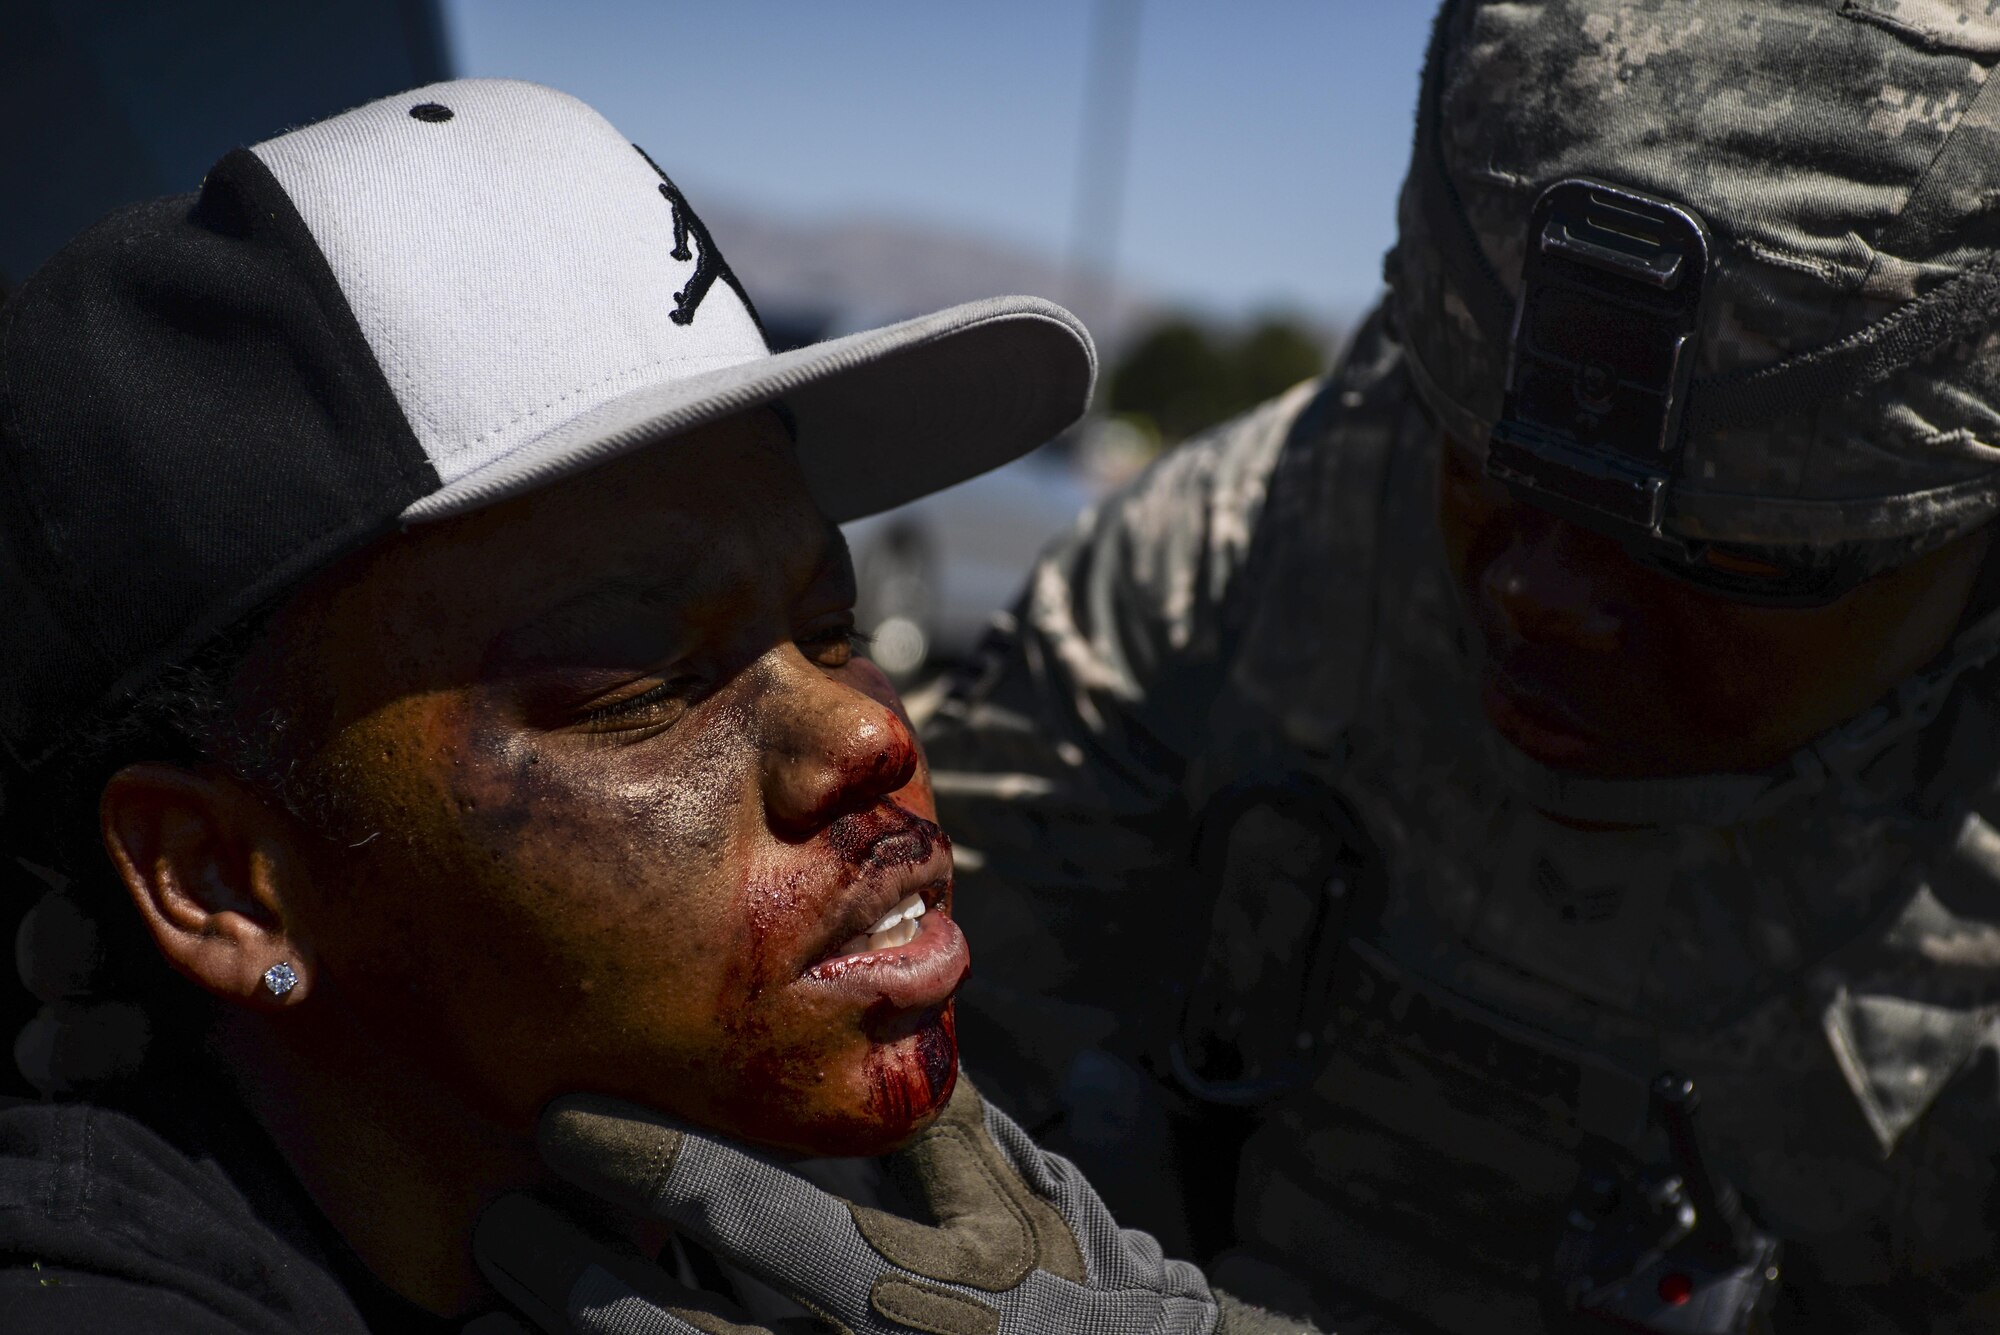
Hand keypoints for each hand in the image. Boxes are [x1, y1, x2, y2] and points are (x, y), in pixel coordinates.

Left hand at [472, 1075, 1243, 1333]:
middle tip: (499, 1217)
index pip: (744, 1209)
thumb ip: (929, 1123)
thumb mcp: (1010, 1202)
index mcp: (903, 1278)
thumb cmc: (1070, 1298)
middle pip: (672, 1323)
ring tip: (491, 1310)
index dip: (643, 1160)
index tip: (561, 1118)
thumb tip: (852, 1022)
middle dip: (570, 1270)